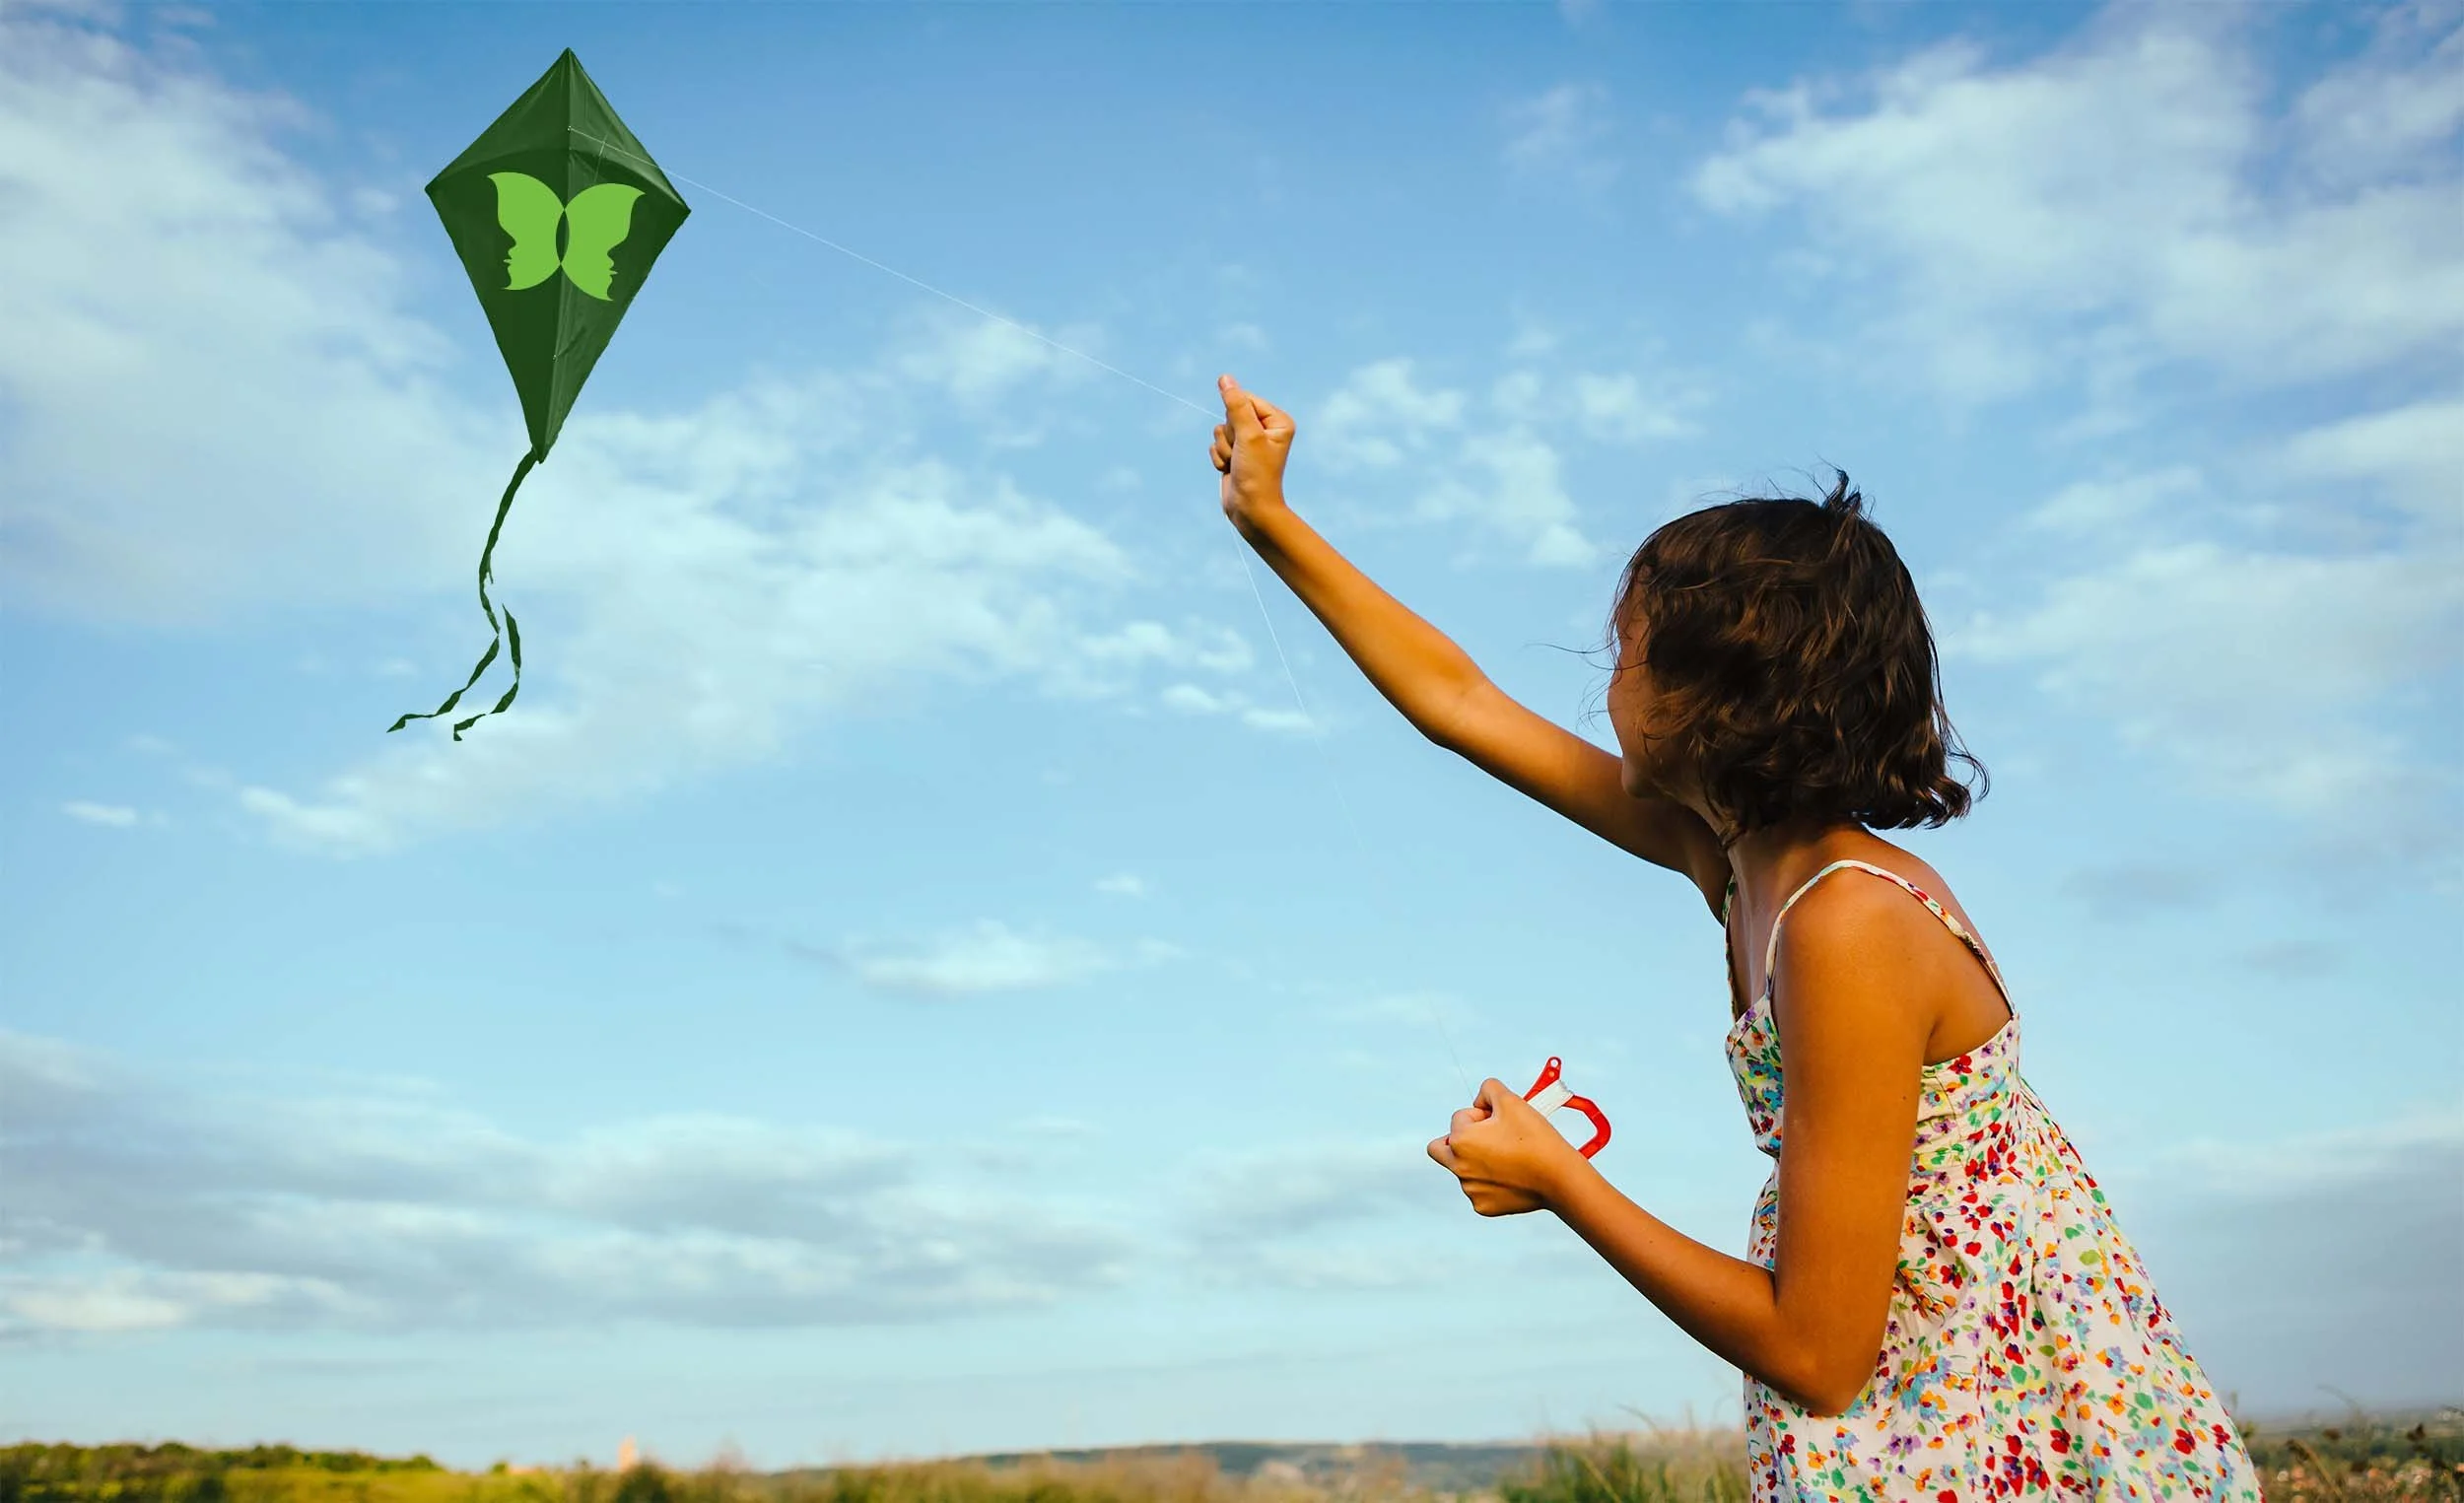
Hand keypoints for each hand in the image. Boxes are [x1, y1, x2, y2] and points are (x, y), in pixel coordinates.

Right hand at [1210, 374, 1294, 520]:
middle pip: (1230, 413)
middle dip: (1230, 435)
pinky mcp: (1235, 453)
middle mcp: (1265, 428)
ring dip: (1224, 449)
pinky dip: (1219, 458)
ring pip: (1220, 429)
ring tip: (1237, 464)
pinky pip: (1215, 444)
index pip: (1245, 399)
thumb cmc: (1256, 474)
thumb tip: (1225, 378)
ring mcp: (1249, 441)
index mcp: (1278, 420)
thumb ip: (1236, 404)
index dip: (1238, 418)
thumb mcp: (1248, 435)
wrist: (1251, 510)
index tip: (1248, 439)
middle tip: (1242, 455)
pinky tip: (1231, 470)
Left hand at [1427, 1077, 1588, 1216]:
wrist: (1559, 1177)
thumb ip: (1489, 1089)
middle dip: (1456, 1139)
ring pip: (1462, 1169)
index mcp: (1460, 1141)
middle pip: (1439, 1148)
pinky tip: (1512, 1176)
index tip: (1501, 1120)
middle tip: (1480, 1137)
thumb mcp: (1511, 1100)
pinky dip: (1490, 1181)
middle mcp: (1458, 1168)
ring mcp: (1471, 1190)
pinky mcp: (1484, 1206)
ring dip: (1477, 1160)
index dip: (1481, 1114)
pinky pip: (1478, 1189)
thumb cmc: (1535, 1138)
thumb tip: (1481, 1099)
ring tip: (1507, 1156)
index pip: (1460, 1117)